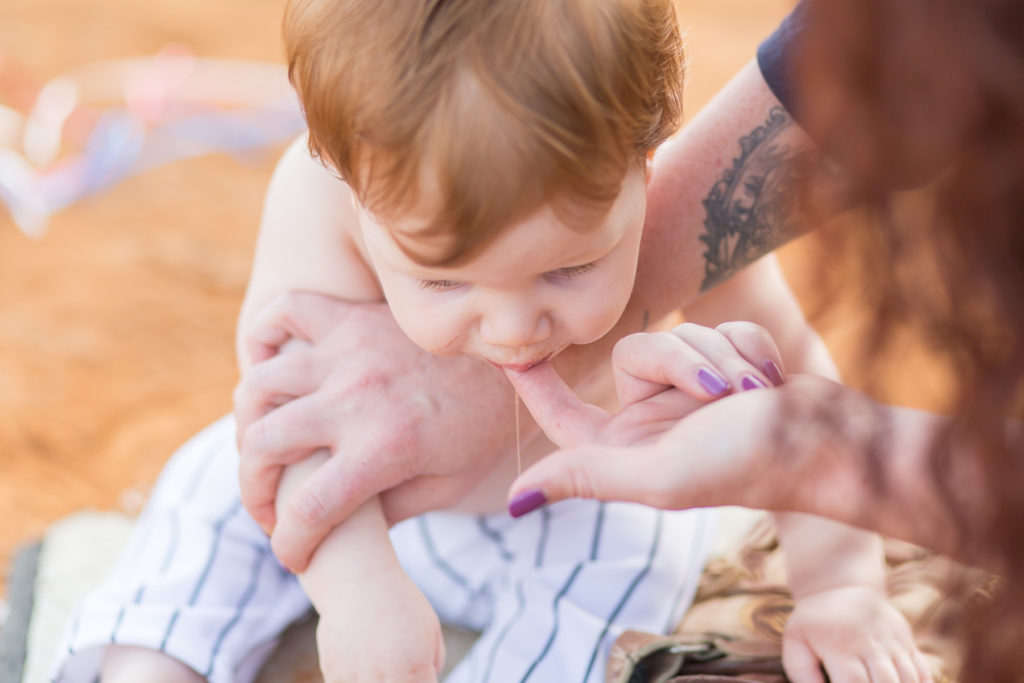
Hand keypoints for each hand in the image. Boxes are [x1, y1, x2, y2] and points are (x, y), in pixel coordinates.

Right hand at [234, 291, 513, 570]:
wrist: (515, 361)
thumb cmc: (485, 429)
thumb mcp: (446, 487)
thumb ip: (387, 510)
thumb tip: (337, 531)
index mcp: (386, 448)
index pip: (309, 509)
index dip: (289, 544)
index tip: (291, 554)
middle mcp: (358, 398)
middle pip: (264, 446)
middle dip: (253, 490)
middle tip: (268, 505)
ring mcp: (351, 352)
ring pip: (260, 385)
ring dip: (249, 424)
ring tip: (263, 446)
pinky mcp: (353, 319)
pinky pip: (285, 312)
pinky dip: (263, 337)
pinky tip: (269, 367)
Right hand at [314, 567, 443, 682]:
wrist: (358, 579)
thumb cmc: (399, 601)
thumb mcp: (431, 629)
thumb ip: (434, 662)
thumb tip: (427, 678)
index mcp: (413, 669)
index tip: (421, 674)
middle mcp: (384, 677)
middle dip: (400, 680)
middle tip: (400, 665)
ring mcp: (356, 676)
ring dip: (376, 680)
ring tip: (380, 661)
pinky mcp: (333, 671)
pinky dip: (354, 679)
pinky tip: (361, 665)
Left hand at [505, 322, 792, 513]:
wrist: (831, 441)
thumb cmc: (748, 466)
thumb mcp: (658, 475)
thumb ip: (587, 475)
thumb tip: (514, 499)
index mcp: (626, 450)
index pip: (562, 414)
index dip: (533, 385)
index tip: (505, 352)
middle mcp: (653, 420)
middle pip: (634, 352)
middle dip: (682, 361)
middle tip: (722, 393)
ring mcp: (691, 393)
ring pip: (681, 335)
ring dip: (721, 356)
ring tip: (754, 391)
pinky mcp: (728, 367)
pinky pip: (718, 327)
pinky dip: (746, 347)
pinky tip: (770, 376)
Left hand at [782, 586, 932, 682]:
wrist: (840, 584)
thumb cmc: (814, 620)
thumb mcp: (796, 641)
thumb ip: (803, 672)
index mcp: (839, 647)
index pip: (854, 682)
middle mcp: (869, 644)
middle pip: (886, 682)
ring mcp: (891, 642)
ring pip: (908, 677)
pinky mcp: (906, 640)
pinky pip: (922, 669)